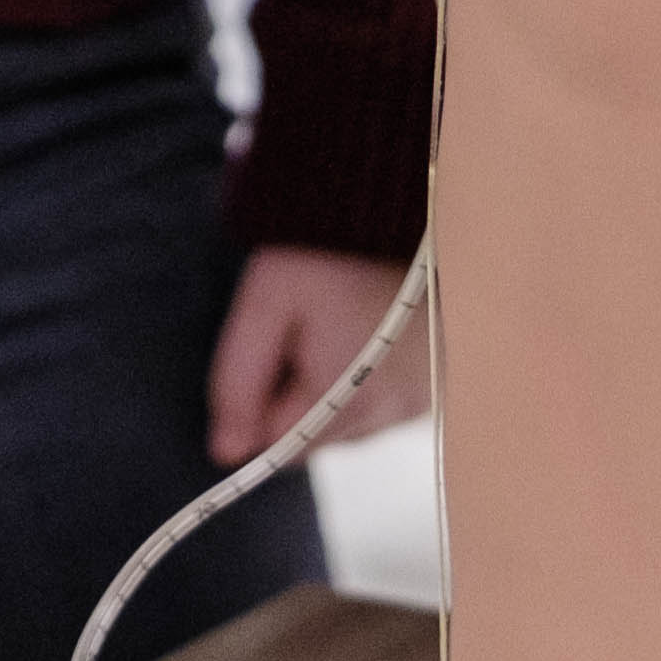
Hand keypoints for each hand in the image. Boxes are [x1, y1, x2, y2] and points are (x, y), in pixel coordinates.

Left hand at [207, 244, 428, 464]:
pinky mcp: (435, 391)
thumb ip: (238, 378)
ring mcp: (421, 404)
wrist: (411, 208)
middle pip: (315, 440)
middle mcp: (393, 414)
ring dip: (331, 392)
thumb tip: (225, 452)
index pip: (278, 445)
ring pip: (347, 428)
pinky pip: (381, 410)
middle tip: (308, 326)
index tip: (274, 346)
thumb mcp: (268, 300)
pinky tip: (367, 336)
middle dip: (296, 395)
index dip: (262, 400)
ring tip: (341, 324)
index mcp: (347, 399)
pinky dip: (364, 384)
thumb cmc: (333, 250)